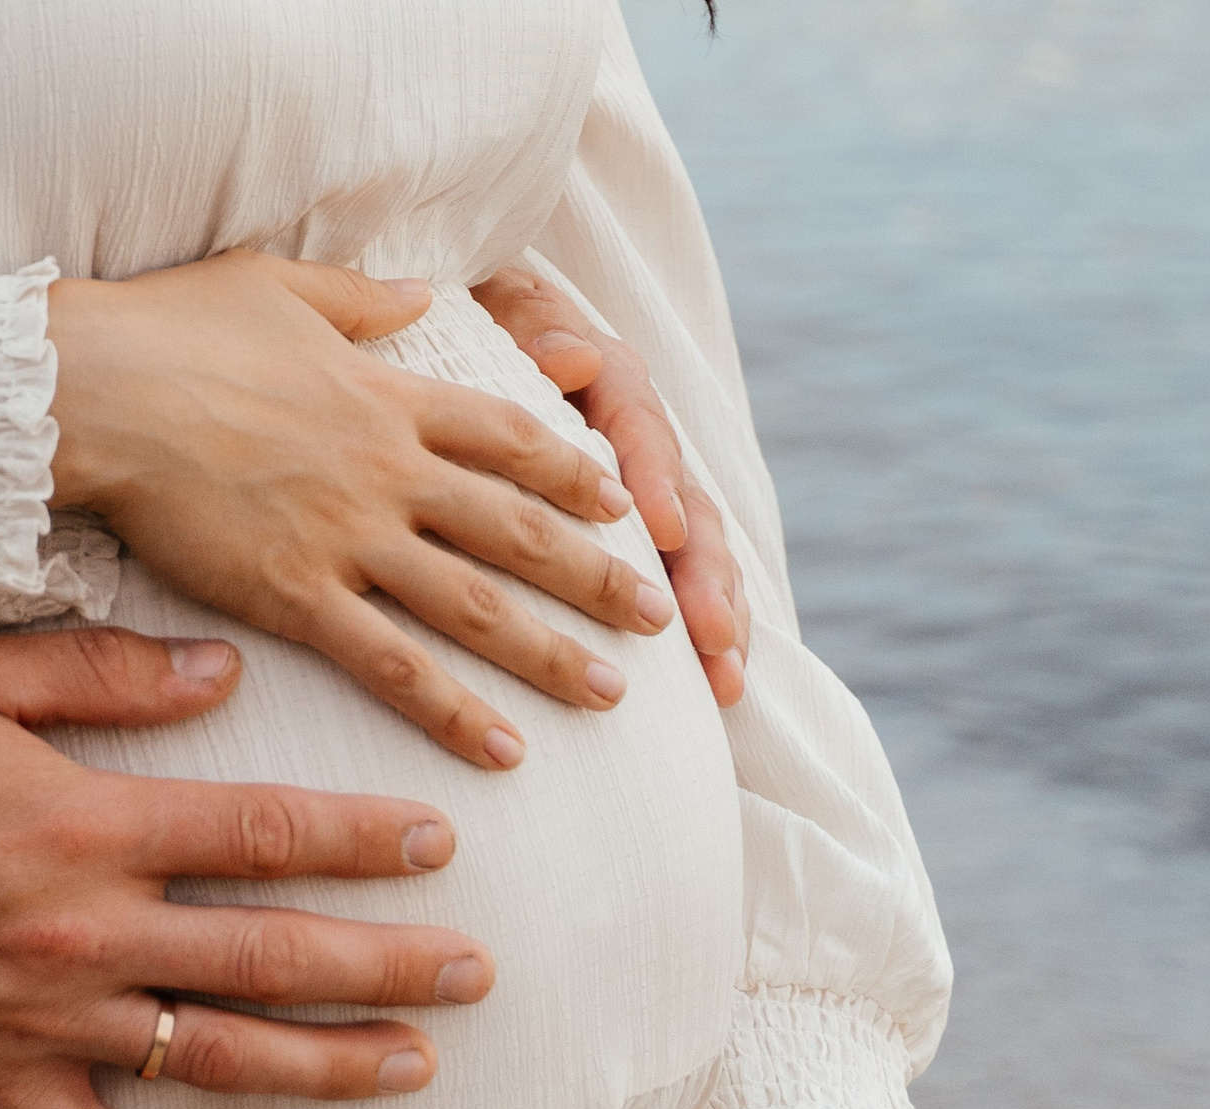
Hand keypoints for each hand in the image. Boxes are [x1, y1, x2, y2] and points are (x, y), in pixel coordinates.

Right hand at [0, 627, 496, 1108]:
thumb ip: (100, 673)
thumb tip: (222, 673)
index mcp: (85, 824)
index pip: (267, 832)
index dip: (368, 840)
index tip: (443, 842)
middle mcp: (85, 934)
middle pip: (275, 957)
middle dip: (393, 967)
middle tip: (481, 976)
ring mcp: (44, 1026)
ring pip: (221, 1060)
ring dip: (333, 1066)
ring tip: (417, 1068)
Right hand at [46, 252, 677, 770]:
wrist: (97, 389)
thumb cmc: (167, 329)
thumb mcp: (278, 285)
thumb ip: (359, 298)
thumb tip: (418, 291)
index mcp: (387, 394)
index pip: (509, 436)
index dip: (572, 471)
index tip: (622, 500)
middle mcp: (388, 469)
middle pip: (519, 528)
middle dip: (598, 574)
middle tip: (660, 614)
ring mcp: (349, 536)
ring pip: (477, 604)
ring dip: (554, 652)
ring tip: (614, 694)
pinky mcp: (296, 595)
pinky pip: (393, 664)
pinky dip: (454, 709)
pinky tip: (505, 749)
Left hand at [472, 267, 751, 705]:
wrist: (488, 320)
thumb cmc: (484, 321)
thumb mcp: (502, 315)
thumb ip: (534, 332)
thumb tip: (566, 355)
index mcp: (613, 384)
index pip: (643, 435)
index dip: (656, 485)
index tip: (663, 533)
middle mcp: (647, 439)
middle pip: (690, 508)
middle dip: (704, 577)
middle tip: (709, 635)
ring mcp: (653, 489)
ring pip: (698, 555)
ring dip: (716, 617)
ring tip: (724, 682)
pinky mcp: (648, 531)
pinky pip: (683, 580)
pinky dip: (705, 632)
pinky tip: (718, 692)